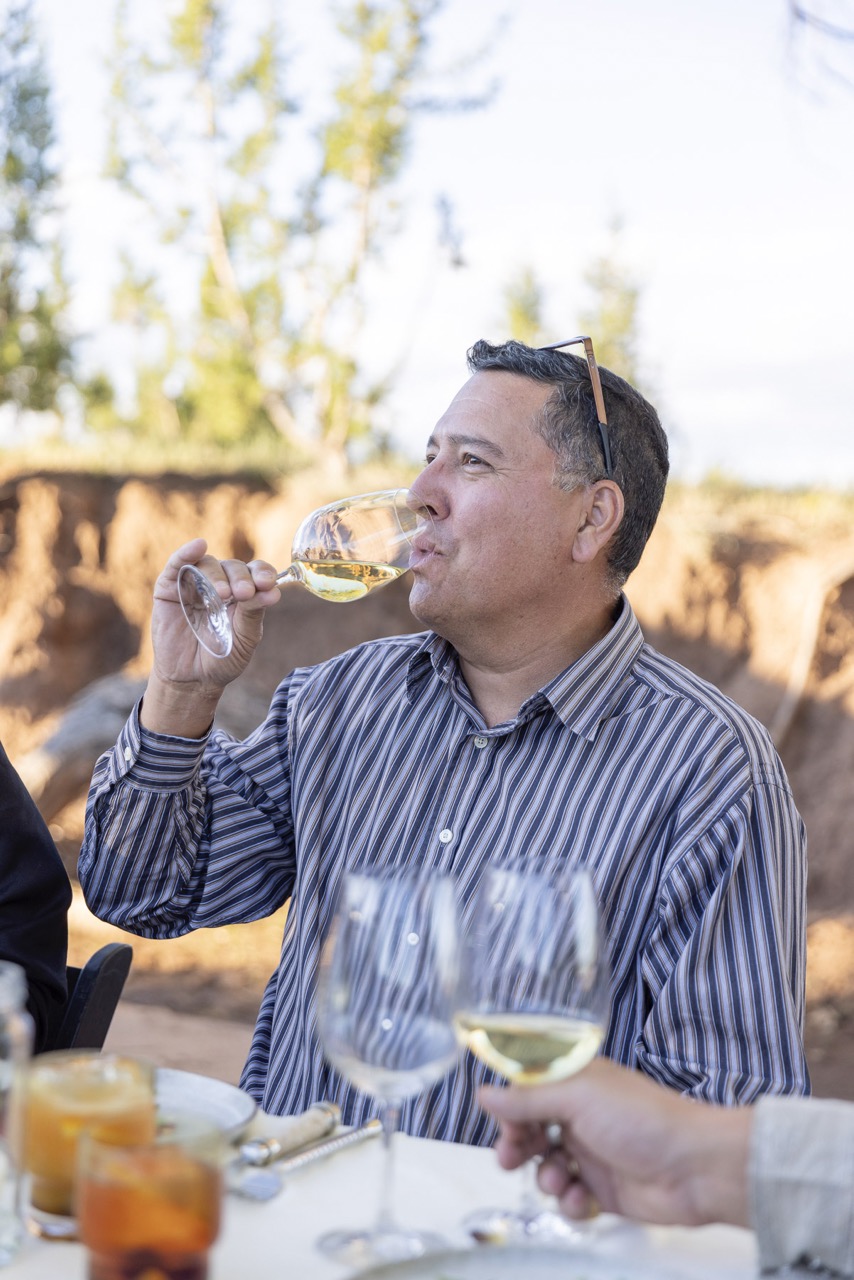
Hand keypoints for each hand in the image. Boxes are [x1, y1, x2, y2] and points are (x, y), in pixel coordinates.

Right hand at [142, 539, 280, 735]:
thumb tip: (272, 591)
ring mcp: (193, 585)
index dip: (262, 573)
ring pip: (207, 565)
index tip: (267, 583)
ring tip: (223, 594)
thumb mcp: (243, 639)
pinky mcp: (169, 588)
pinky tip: (198, 546)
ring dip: (217, 575)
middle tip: (244, 593)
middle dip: (241, 578)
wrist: (191, 679)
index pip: (255, 573)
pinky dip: (186, 553)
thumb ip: (254, 613)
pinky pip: (176, 564)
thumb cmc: (222, 658)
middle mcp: (220, 584)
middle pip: (233, 567)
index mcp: (243, 593)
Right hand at [479, 1058, 751, 1230]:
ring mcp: (592, 1153)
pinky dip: (569, 1201)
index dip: (511, 1106)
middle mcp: (582, 1115)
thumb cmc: (643, 1119)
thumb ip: (528, 1097)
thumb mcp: (578, 1097)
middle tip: (510, 1158)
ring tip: (557, 1180)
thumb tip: (485, 1093)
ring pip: (546, 1165)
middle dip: (517, 1145)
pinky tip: (580, 1199)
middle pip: (532, 1129)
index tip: (502, 1122)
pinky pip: (569, 1197)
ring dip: (544, 1175)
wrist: (693, 1169)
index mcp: (578, 1082)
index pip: (530, 1088)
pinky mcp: (603, 1189)